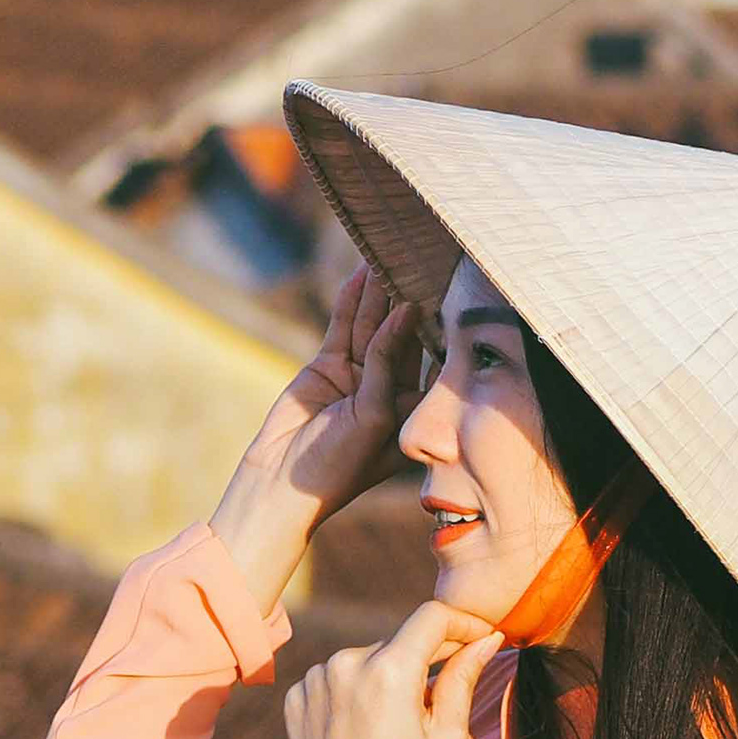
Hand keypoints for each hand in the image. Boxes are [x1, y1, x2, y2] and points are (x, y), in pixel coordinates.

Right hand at [210, 265, 426, 609]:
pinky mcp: (327, 366)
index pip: (432, 357)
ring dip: (378, 293)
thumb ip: (386, 361)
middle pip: (402, 335)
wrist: (281, 484)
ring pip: (370, 325)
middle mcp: (389, 388)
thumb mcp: (375, 415)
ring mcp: (357, 375)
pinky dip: (350, 302)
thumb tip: (406, 309)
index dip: (440, 325)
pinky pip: (342, 328)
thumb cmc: (339, 465)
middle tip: (419, 258)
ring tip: (387, 254)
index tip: (456, 288)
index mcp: (413, 408)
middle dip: (408, 299)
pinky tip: (360, 275)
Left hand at [283, 597, 500, 738]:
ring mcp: (315, 680)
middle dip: (426, 661)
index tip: (481, 637)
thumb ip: (464, 678)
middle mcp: (345, 664)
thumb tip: (485, 640)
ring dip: (388, 677)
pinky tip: (364, 731)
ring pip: (368, 659)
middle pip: (400, 641)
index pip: (433, 617)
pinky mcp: (296, 697)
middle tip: (439, 704)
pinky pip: (337, 678)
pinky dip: (356, 692)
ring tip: (395, 728)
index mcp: (388, 672)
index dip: (464, 622)